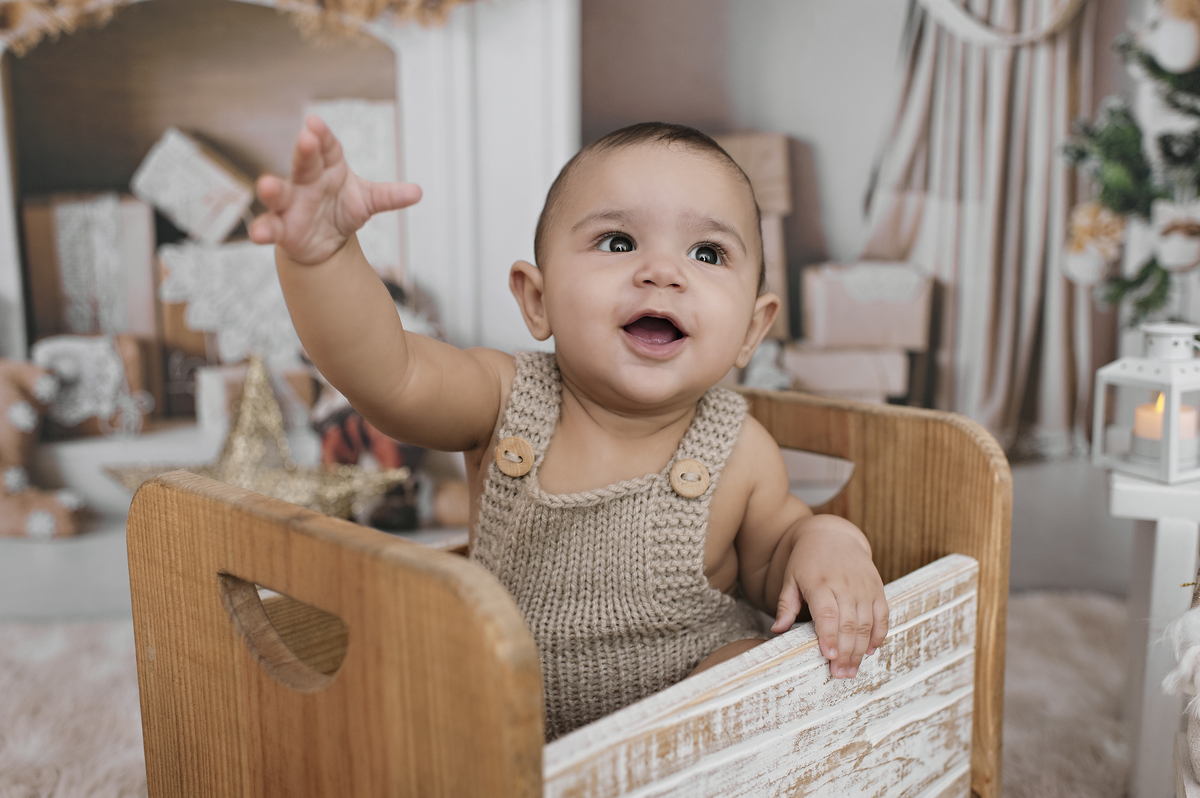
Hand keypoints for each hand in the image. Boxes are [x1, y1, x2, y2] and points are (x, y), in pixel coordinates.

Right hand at [249, 116, 421, 264]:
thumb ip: (389, 196)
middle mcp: (306, 180)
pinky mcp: (282, 227)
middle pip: (304, 162)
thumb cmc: (342, 209)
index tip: (316, 124)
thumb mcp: (368, 201)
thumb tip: (417, 192)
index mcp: (328, 166)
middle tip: (306, 139)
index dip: (322, 135)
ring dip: (272, 189)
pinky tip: (259, 234)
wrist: (325, 241)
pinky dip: (263, 230)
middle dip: (304, 151)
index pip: (326, 146)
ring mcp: (291, 203)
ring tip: (268, 186)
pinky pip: (270, 226)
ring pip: (279, 192)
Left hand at [770, 518, 887, 678]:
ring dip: (861, 650)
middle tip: (840, 674)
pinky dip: (879, 634)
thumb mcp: (791, 579)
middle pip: (848, 624)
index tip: (829, 657)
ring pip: (866, 623)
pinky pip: (882, 615)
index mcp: (820, 582)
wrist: (833, 535)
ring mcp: (864, 586)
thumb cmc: (807, 560)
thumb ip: (786, 605)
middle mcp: (845, 584)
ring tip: (852, 670)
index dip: (830, 636)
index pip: (827, 613)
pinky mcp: (877, 588)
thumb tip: (776, 631)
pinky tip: (870, 651)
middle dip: (845, 652)